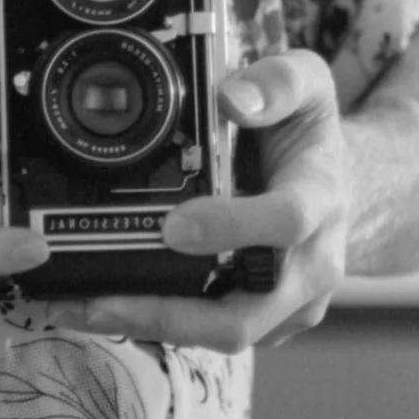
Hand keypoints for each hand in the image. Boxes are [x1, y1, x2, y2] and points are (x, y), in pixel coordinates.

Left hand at [48, 49, 349, 354]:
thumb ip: (276, 82)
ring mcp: (292, 305)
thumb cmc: (310, 135)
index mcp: (322, 199)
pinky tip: (106, 307)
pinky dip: (161, 324)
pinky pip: (213, 335)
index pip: (286, 222)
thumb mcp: (308, 83)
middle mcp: (312, 266)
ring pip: (223, 335)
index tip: (173, 226)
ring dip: (150, 325)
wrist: (338, 185)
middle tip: (97, 300)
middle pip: (245, 316)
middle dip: (167, 315)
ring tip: (80, 308)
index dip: (231, 228)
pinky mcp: (270, 324)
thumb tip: (231, 98)